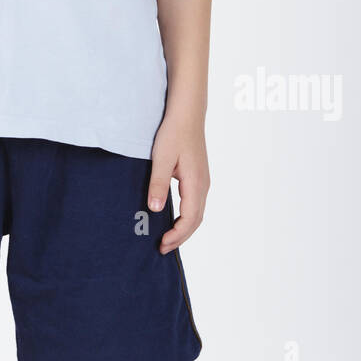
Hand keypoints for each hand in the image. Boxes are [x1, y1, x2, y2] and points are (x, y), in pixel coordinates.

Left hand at [147, 115, 209, 254]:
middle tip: (162, 248)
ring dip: (183, 228)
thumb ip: (158, 184)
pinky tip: (173, 217)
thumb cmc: (174, 132)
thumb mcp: (161, 158)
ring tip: (167, 237)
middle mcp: (203, 185)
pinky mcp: (198, 176)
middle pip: (195, 220)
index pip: (190, 219)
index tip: (162, 244)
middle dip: (180, 236)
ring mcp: (202, 181)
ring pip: (196, 212)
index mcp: (196, 183)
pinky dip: (186, 216)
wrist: (186, 113)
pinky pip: (195, 203)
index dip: (177, 235)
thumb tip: (157, 210)